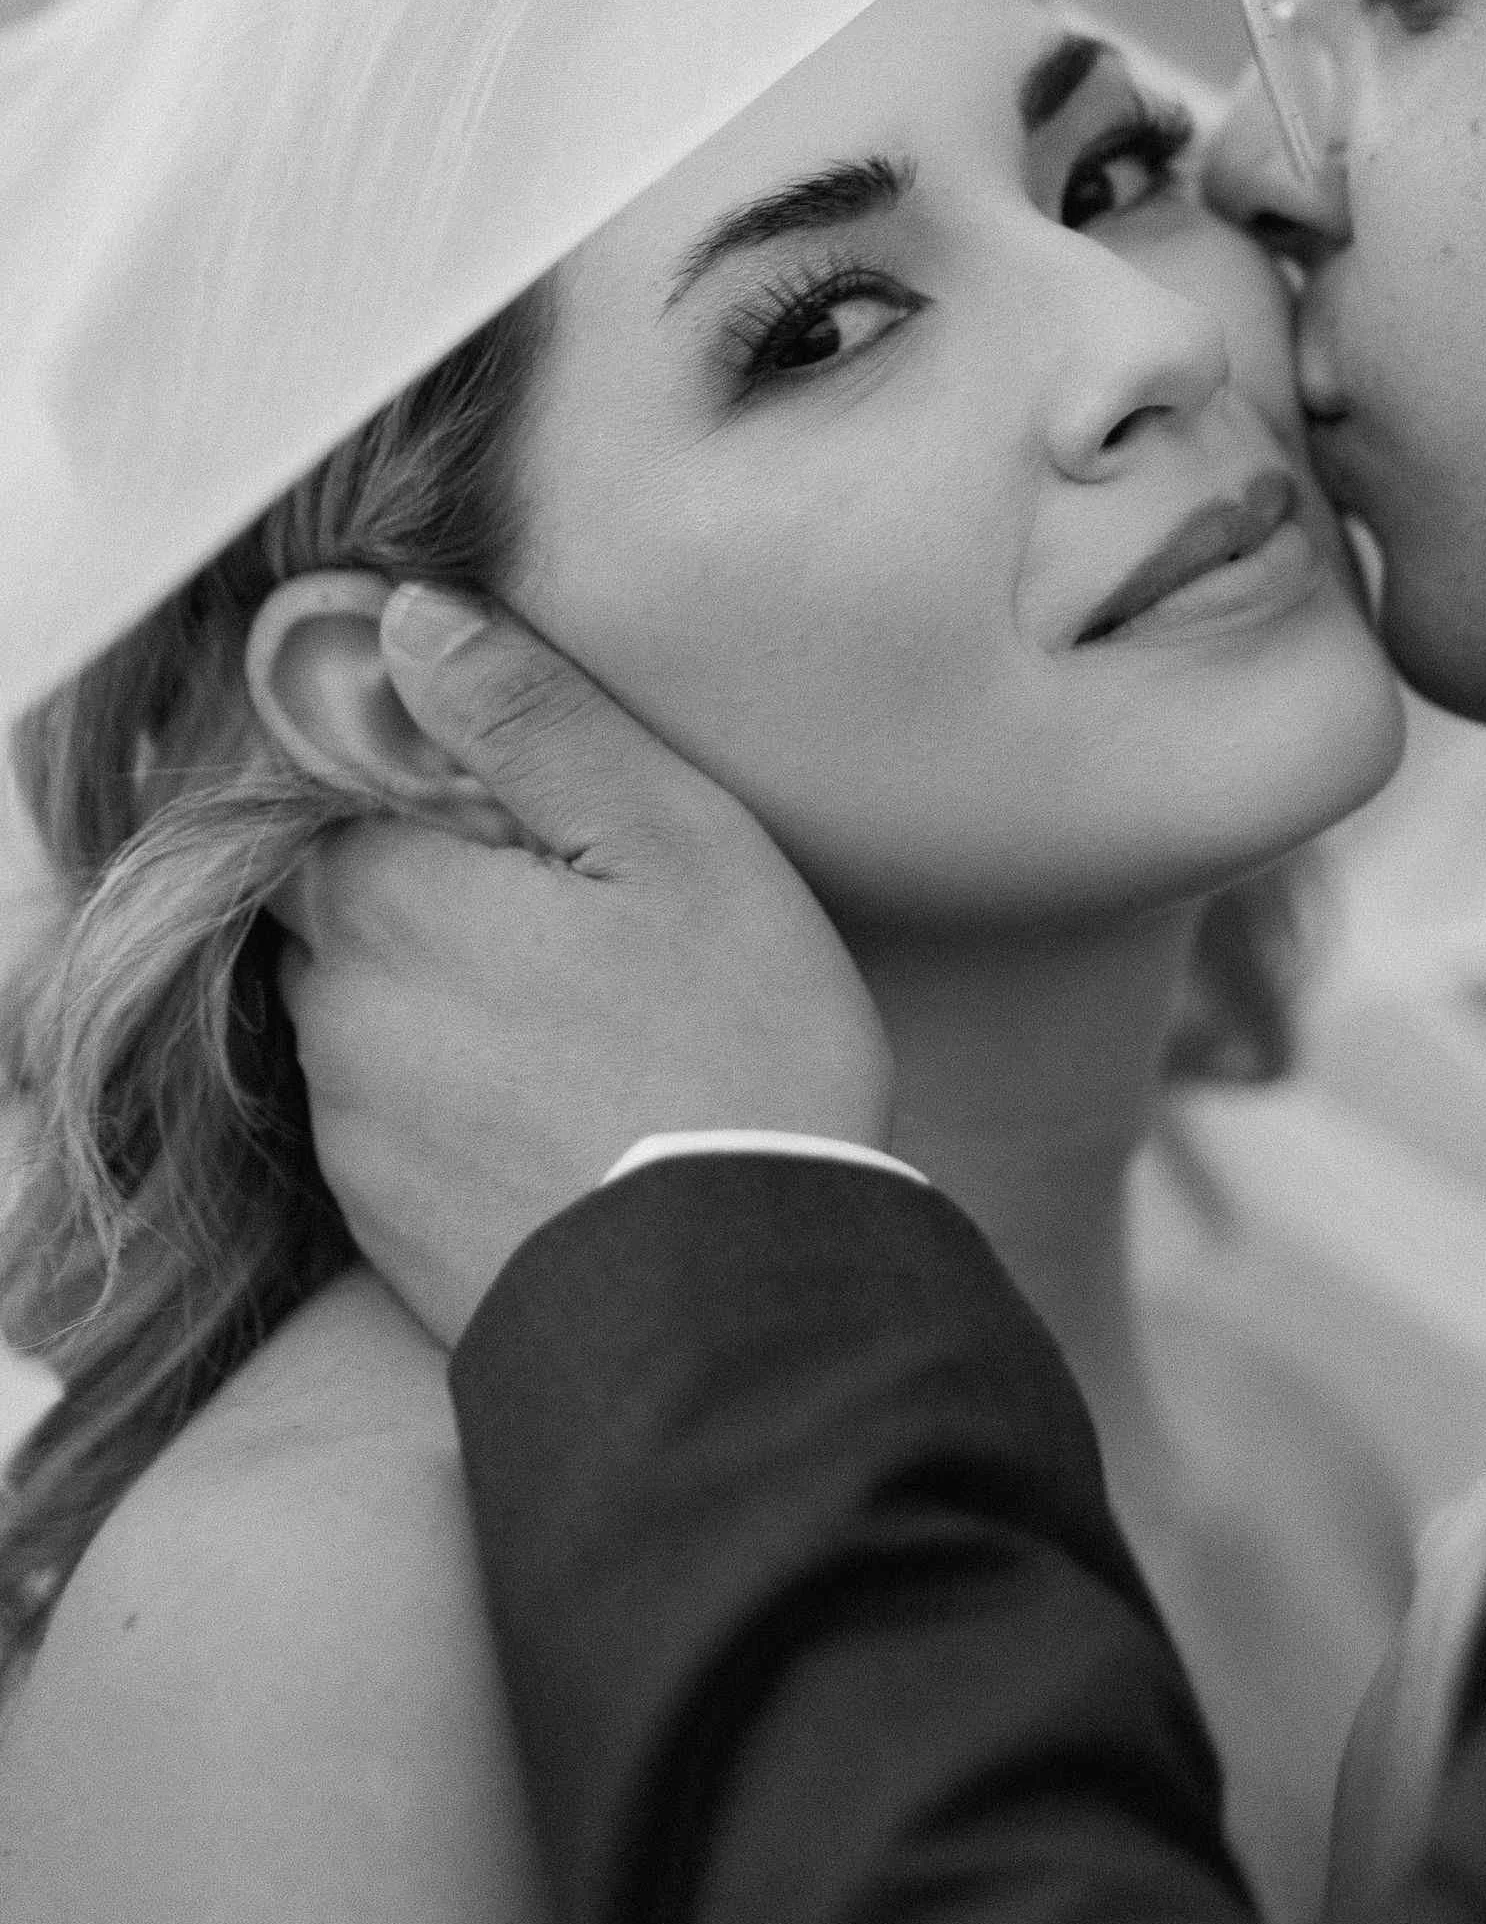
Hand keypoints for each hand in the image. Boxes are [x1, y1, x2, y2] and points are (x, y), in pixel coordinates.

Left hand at [280, 589, 894, 1345]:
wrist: (733, 1304)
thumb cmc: (729, 1047)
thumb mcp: (670, 839)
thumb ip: (530, 718)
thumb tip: (406, 619)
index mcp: (388, 901)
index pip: (314, 797)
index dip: (391, 780)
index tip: (492, 794)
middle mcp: (336, 1015)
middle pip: (328, 911)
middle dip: (411, 891)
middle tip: (554, 905)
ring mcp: (353, 1134)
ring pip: (356, 1020)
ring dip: (430, 999)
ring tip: (572, 1016)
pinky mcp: (383, 1230)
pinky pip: (388, 1124)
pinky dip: (450, 1098)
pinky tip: (554, 1105)